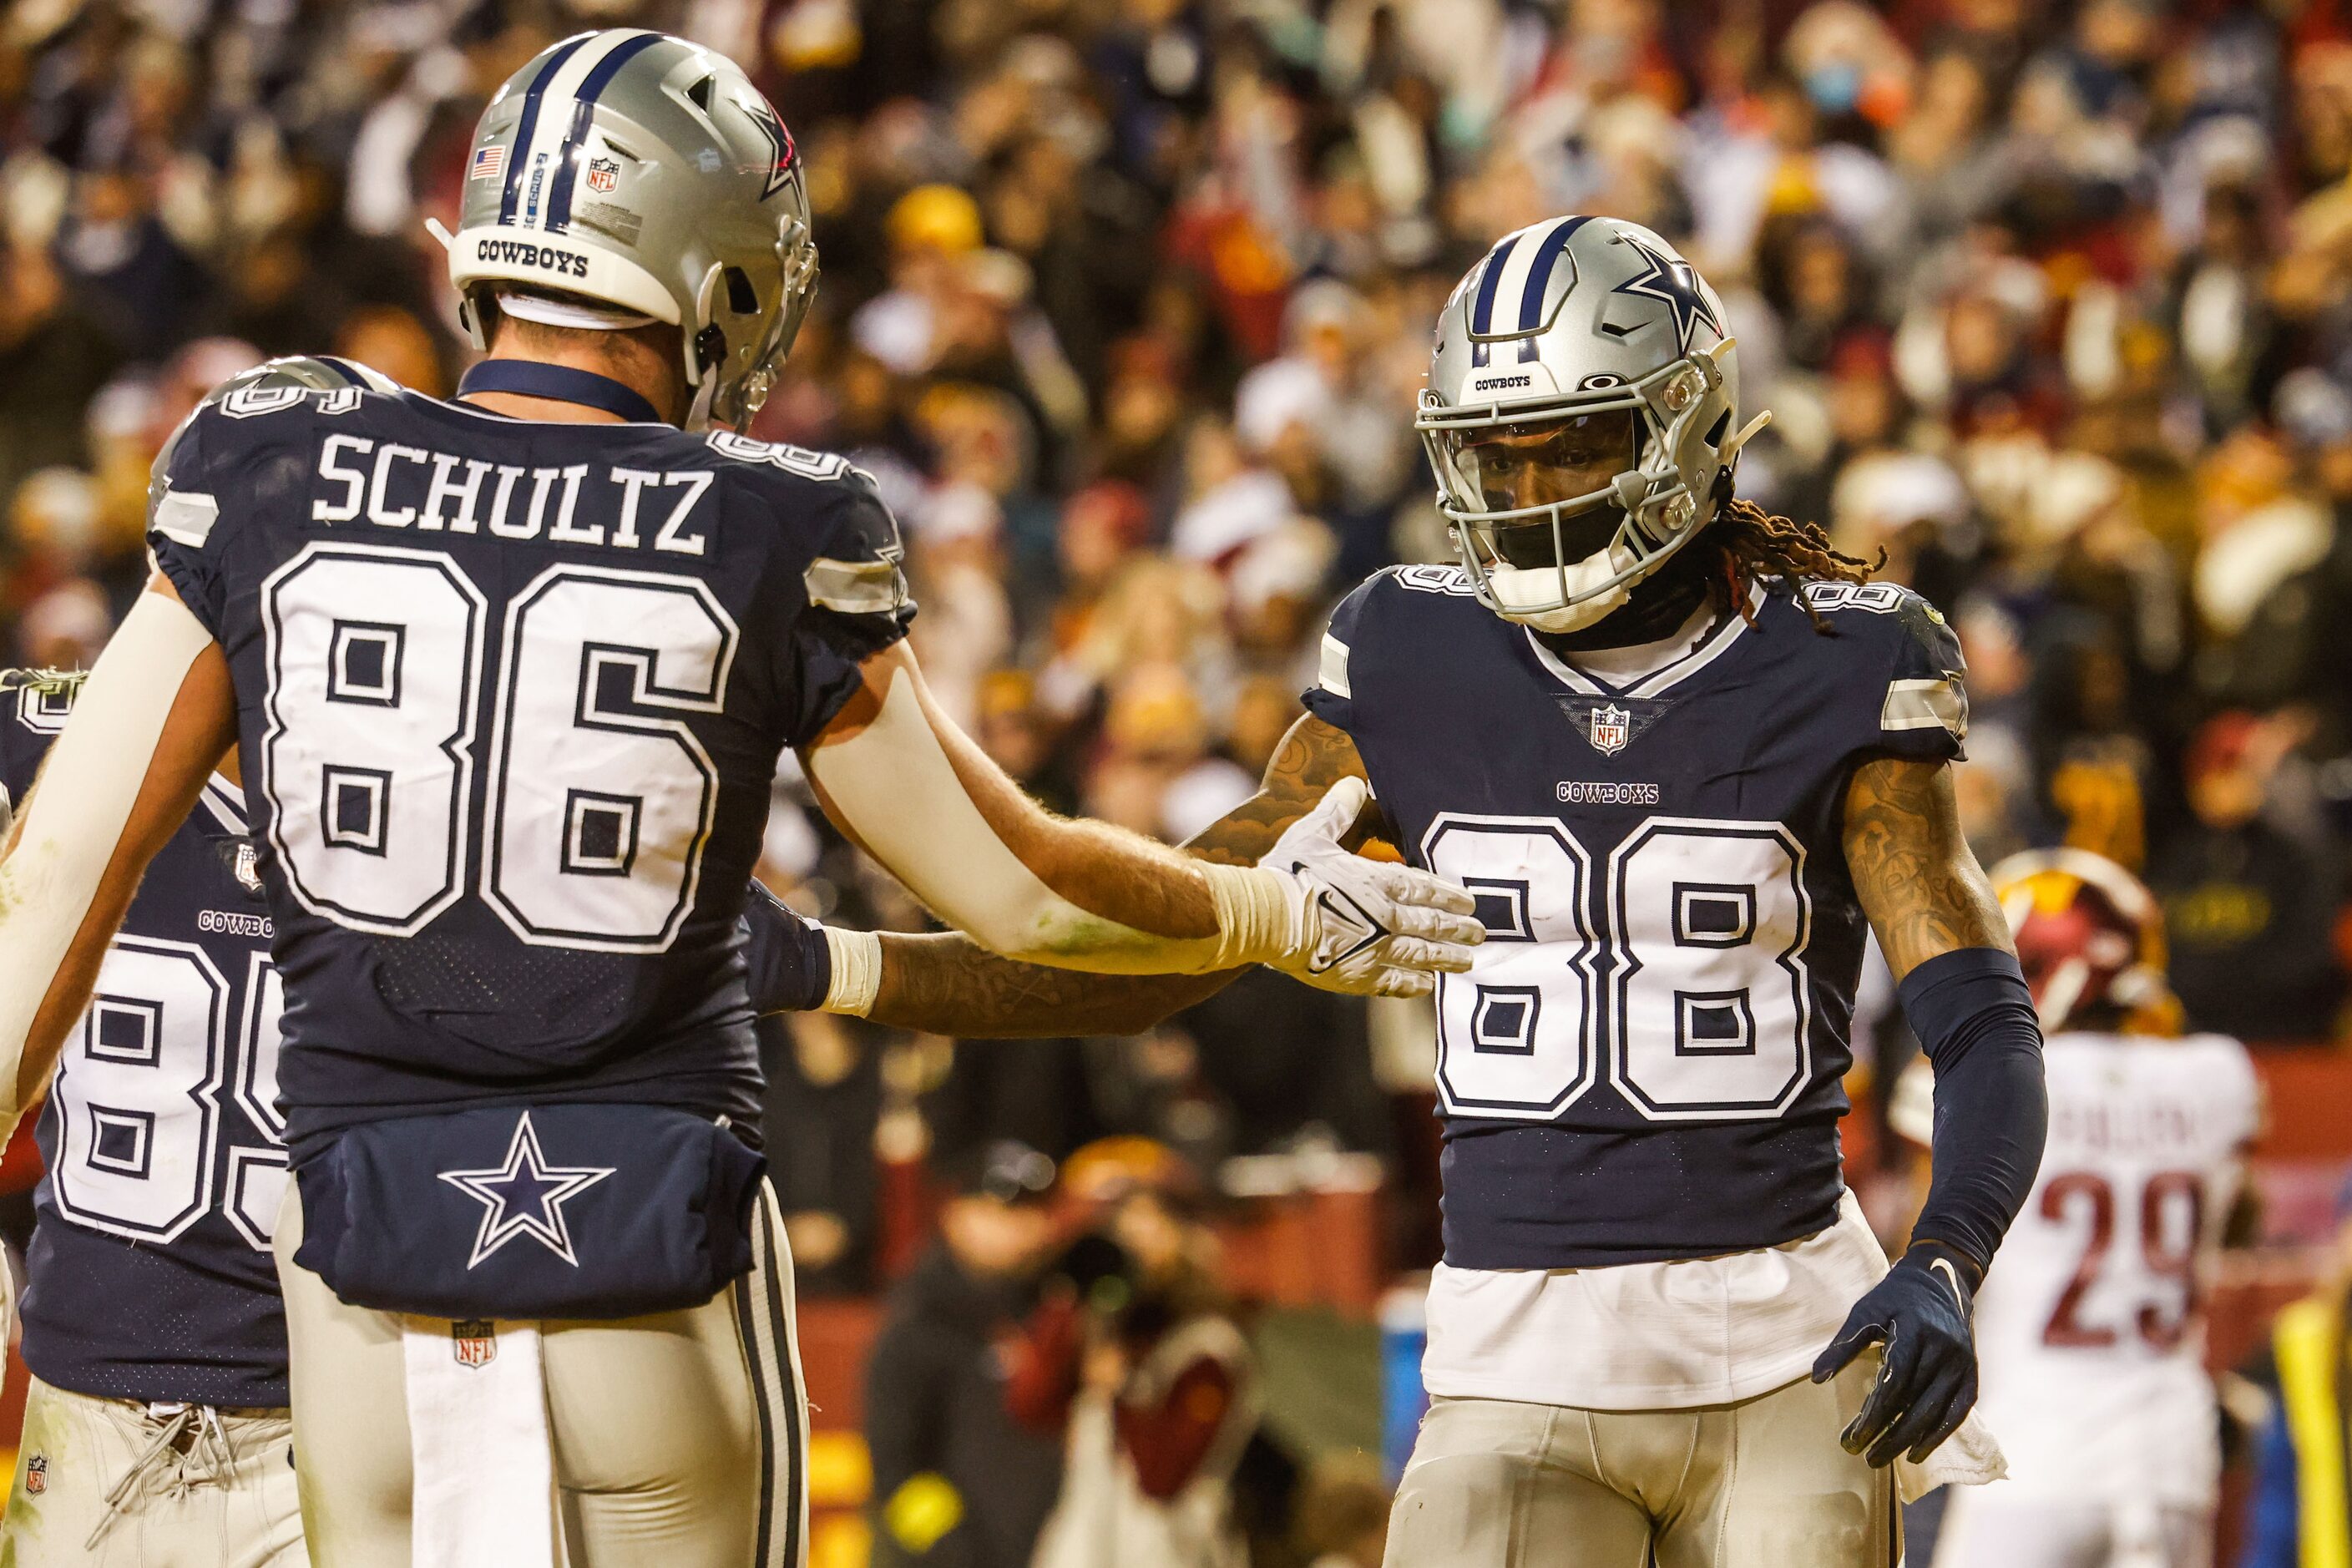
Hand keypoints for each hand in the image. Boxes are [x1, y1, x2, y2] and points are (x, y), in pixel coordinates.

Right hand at [1260, 777, 1482, 997]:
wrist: (1267, 919)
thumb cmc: (1288, 873)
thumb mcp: (1313, 833)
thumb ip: (1339, 810)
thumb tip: (1355, 784)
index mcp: (1377, 882)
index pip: (1425, 889)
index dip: (1449, 896)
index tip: (1470, 902)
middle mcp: (1385, 918)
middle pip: (1431, 925)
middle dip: (1458, 929)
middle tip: (1480, 934)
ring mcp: (1373, 951)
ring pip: (1421, 956)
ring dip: (1447, 958)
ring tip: (1468, 962)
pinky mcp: (1356, 976)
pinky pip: (1394, 984)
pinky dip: (1413, 985)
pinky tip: (1427, 986)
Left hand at [1811, 1244, 1978, 1467]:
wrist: (1941, 1279)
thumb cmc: (1896, 1297)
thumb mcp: (1866, 1310)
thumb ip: (1844, 1343)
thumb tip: (1817, 1378)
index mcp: (1916, 1331)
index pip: (1894, 1384)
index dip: (1873, 1415)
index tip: (1851, 1439)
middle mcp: (1944, 1350)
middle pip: (1914, 1404)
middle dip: (1888, 1435)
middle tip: (1864, 1458)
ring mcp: (1962, 1363)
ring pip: (1936, 1412)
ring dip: (1908, 1441)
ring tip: (1881, 1459)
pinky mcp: (1972, 1373)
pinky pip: (1958, 1412)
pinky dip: (1938, 1435)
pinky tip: (1916, 1453)